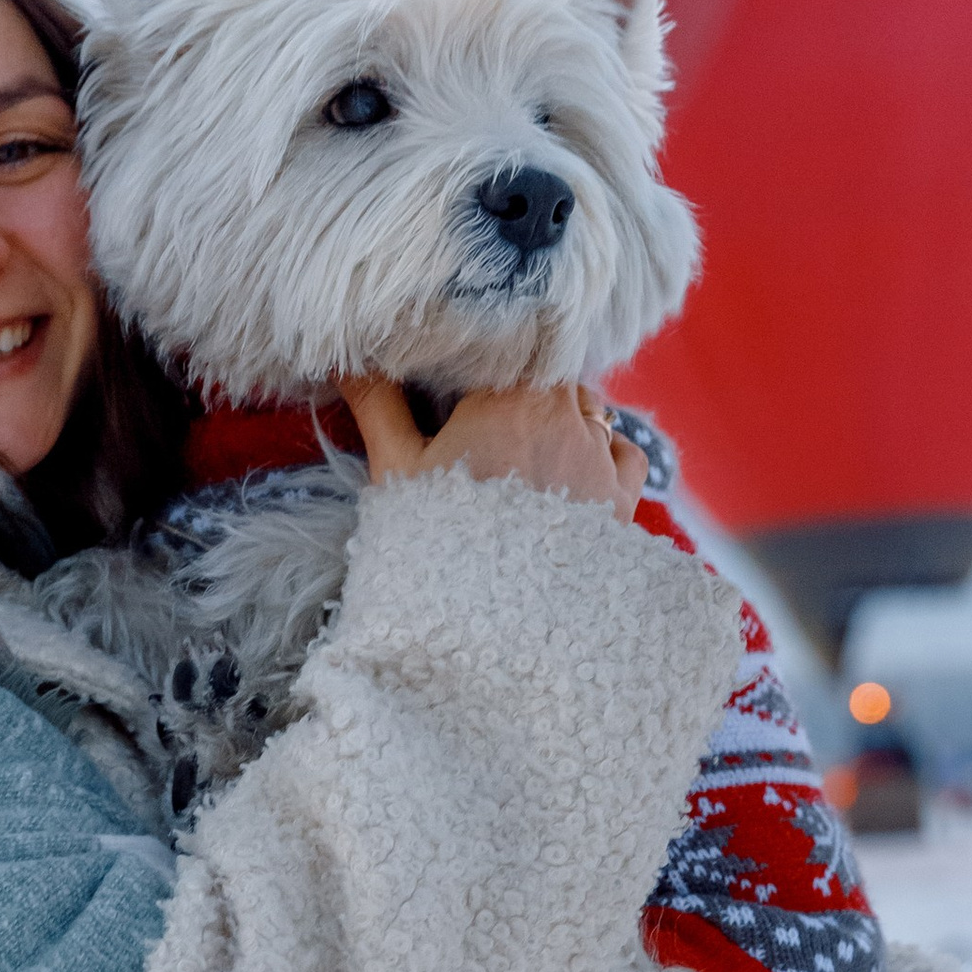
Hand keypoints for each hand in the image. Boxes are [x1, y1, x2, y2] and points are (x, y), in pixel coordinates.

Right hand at [344, 374, 646, 514]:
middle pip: (550, 376)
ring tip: (532, 446)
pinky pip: (626, 450)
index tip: (469, 382)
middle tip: (495, 417)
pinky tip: (580, 469)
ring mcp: (598, 455)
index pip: (506, 349)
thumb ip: (377, 405)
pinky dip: (608, 449)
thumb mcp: (397, 469)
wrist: (497, 622)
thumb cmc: (440, 541)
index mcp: (507, 395)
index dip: (488, 361)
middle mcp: (563, 414)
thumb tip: (345, 358)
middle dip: (526, 387)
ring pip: (590, 407)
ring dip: (566, 415)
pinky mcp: (622, 496)